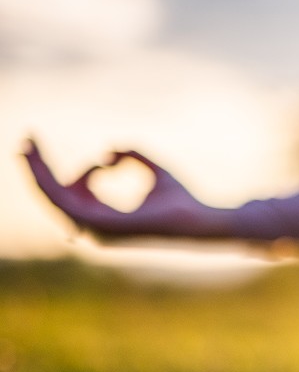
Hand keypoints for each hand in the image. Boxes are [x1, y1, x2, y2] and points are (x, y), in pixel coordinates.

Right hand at [22, 138, 232, 238]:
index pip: (70, 193)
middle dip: (36, 170)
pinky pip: (64, 202)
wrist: (200, 219)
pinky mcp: (100, 225)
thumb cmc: (181, 200)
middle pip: (54, 197)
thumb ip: (132, 155)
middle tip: (26, 141)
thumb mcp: (154, 169)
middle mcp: (95, 228)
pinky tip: (40, 159)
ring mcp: (96, 230)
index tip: (42, 144)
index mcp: (104, 219)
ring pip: (54, 198)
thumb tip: (109, 150)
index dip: (56, 170)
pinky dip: (48, 180)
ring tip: (29, 146)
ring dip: (38, 171)